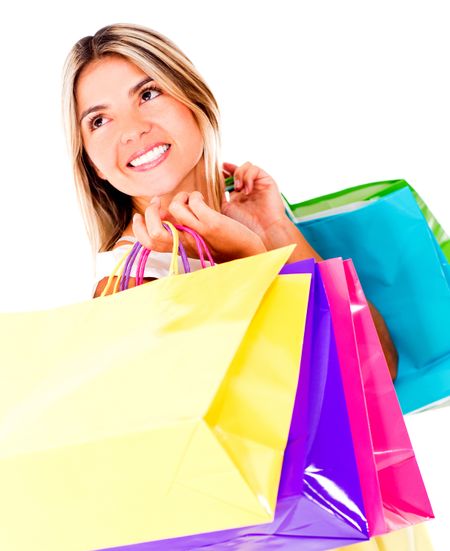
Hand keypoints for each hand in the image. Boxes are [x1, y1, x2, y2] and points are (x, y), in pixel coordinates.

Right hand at [132, 191, 266, 263]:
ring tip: (189, 198)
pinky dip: (195, 195)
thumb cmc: (220, 246)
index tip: (140, 215)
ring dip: (179, 197)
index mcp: (179, 248)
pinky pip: (195, 202)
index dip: (138, 228)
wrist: (246, 255)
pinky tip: (201, 198)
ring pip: (175, 209)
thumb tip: (163, 214)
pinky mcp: (212, 224)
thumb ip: (179, 231)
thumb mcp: (194, 242)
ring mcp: (198, 232)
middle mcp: (185, 243)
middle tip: (158, 201)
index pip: (148, 243)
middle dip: (151, 211)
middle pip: (156, 231)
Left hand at [221, 161, 288, 242]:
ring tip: (238, 189)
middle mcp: (248, 187)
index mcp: (238, 194)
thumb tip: (215, 184)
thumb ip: (221, 195)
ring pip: (246, 166)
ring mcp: (258, 183)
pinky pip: (255, 169)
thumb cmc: (245, 223)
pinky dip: (248, 177)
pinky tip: (247, 190)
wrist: (263, 230)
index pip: (230, 176)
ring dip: (239, 174)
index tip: (219, 172)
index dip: (224, 171)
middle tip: (230, 185)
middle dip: (231, 171)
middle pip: (238, 168)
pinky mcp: (267, 181)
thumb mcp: (226, 208)